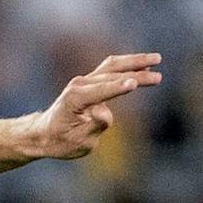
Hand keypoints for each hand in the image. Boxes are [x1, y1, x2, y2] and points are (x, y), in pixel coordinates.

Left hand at [31, 53, 161, 159]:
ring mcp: (83, 81)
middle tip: (158, 78)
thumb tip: (104, 112)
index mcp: (74, 100)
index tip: (135, 84)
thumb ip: (93, 127)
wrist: (44, 134)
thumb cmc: (60, 141)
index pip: (100, 91)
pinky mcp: (89, 81)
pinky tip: (145, 65)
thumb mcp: (78, 142)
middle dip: (135, 76)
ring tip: (157, 59)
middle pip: (111, 77)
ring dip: (135, 62)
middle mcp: (78, 86)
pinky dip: (127, 64)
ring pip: (112, 67)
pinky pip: (110, 69)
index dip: (117, 88)